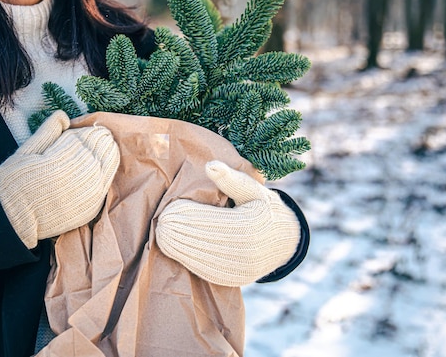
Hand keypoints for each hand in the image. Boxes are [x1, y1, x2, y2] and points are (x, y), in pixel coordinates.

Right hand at [0, 111, 119, 248]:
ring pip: (106, 168)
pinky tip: (103, 165)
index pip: (83, 140)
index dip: (88, 132)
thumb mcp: (25, 152)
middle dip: (100, 141)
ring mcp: (85, 196)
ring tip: (106, 145)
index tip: (91, 127)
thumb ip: (47, 132)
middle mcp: (76, 179)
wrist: (14, 221)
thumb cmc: (15, 183)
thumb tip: (63, 115)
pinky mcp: (90, 209)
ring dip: (108, 154)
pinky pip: (105, 186)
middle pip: (97, 152)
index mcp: (58, 161)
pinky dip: (107, 173)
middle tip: (102, 133)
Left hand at [156, 160, 299, 285]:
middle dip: (180, 233)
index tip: (170, 208)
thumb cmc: (263, 206)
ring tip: (162, 236)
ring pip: (203, 260)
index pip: (214, 220)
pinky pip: (207, 272)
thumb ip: (231, 178)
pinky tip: (174, 249)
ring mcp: (242, 269)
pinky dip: (189, 261)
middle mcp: (248, 251)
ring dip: (180, 249)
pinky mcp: (235, 280)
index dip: (190, 215)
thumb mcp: (252, 188)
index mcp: (253, 225)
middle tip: (161, 223)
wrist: (284, 239)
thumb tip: (210, 165)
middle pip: (206, 242)